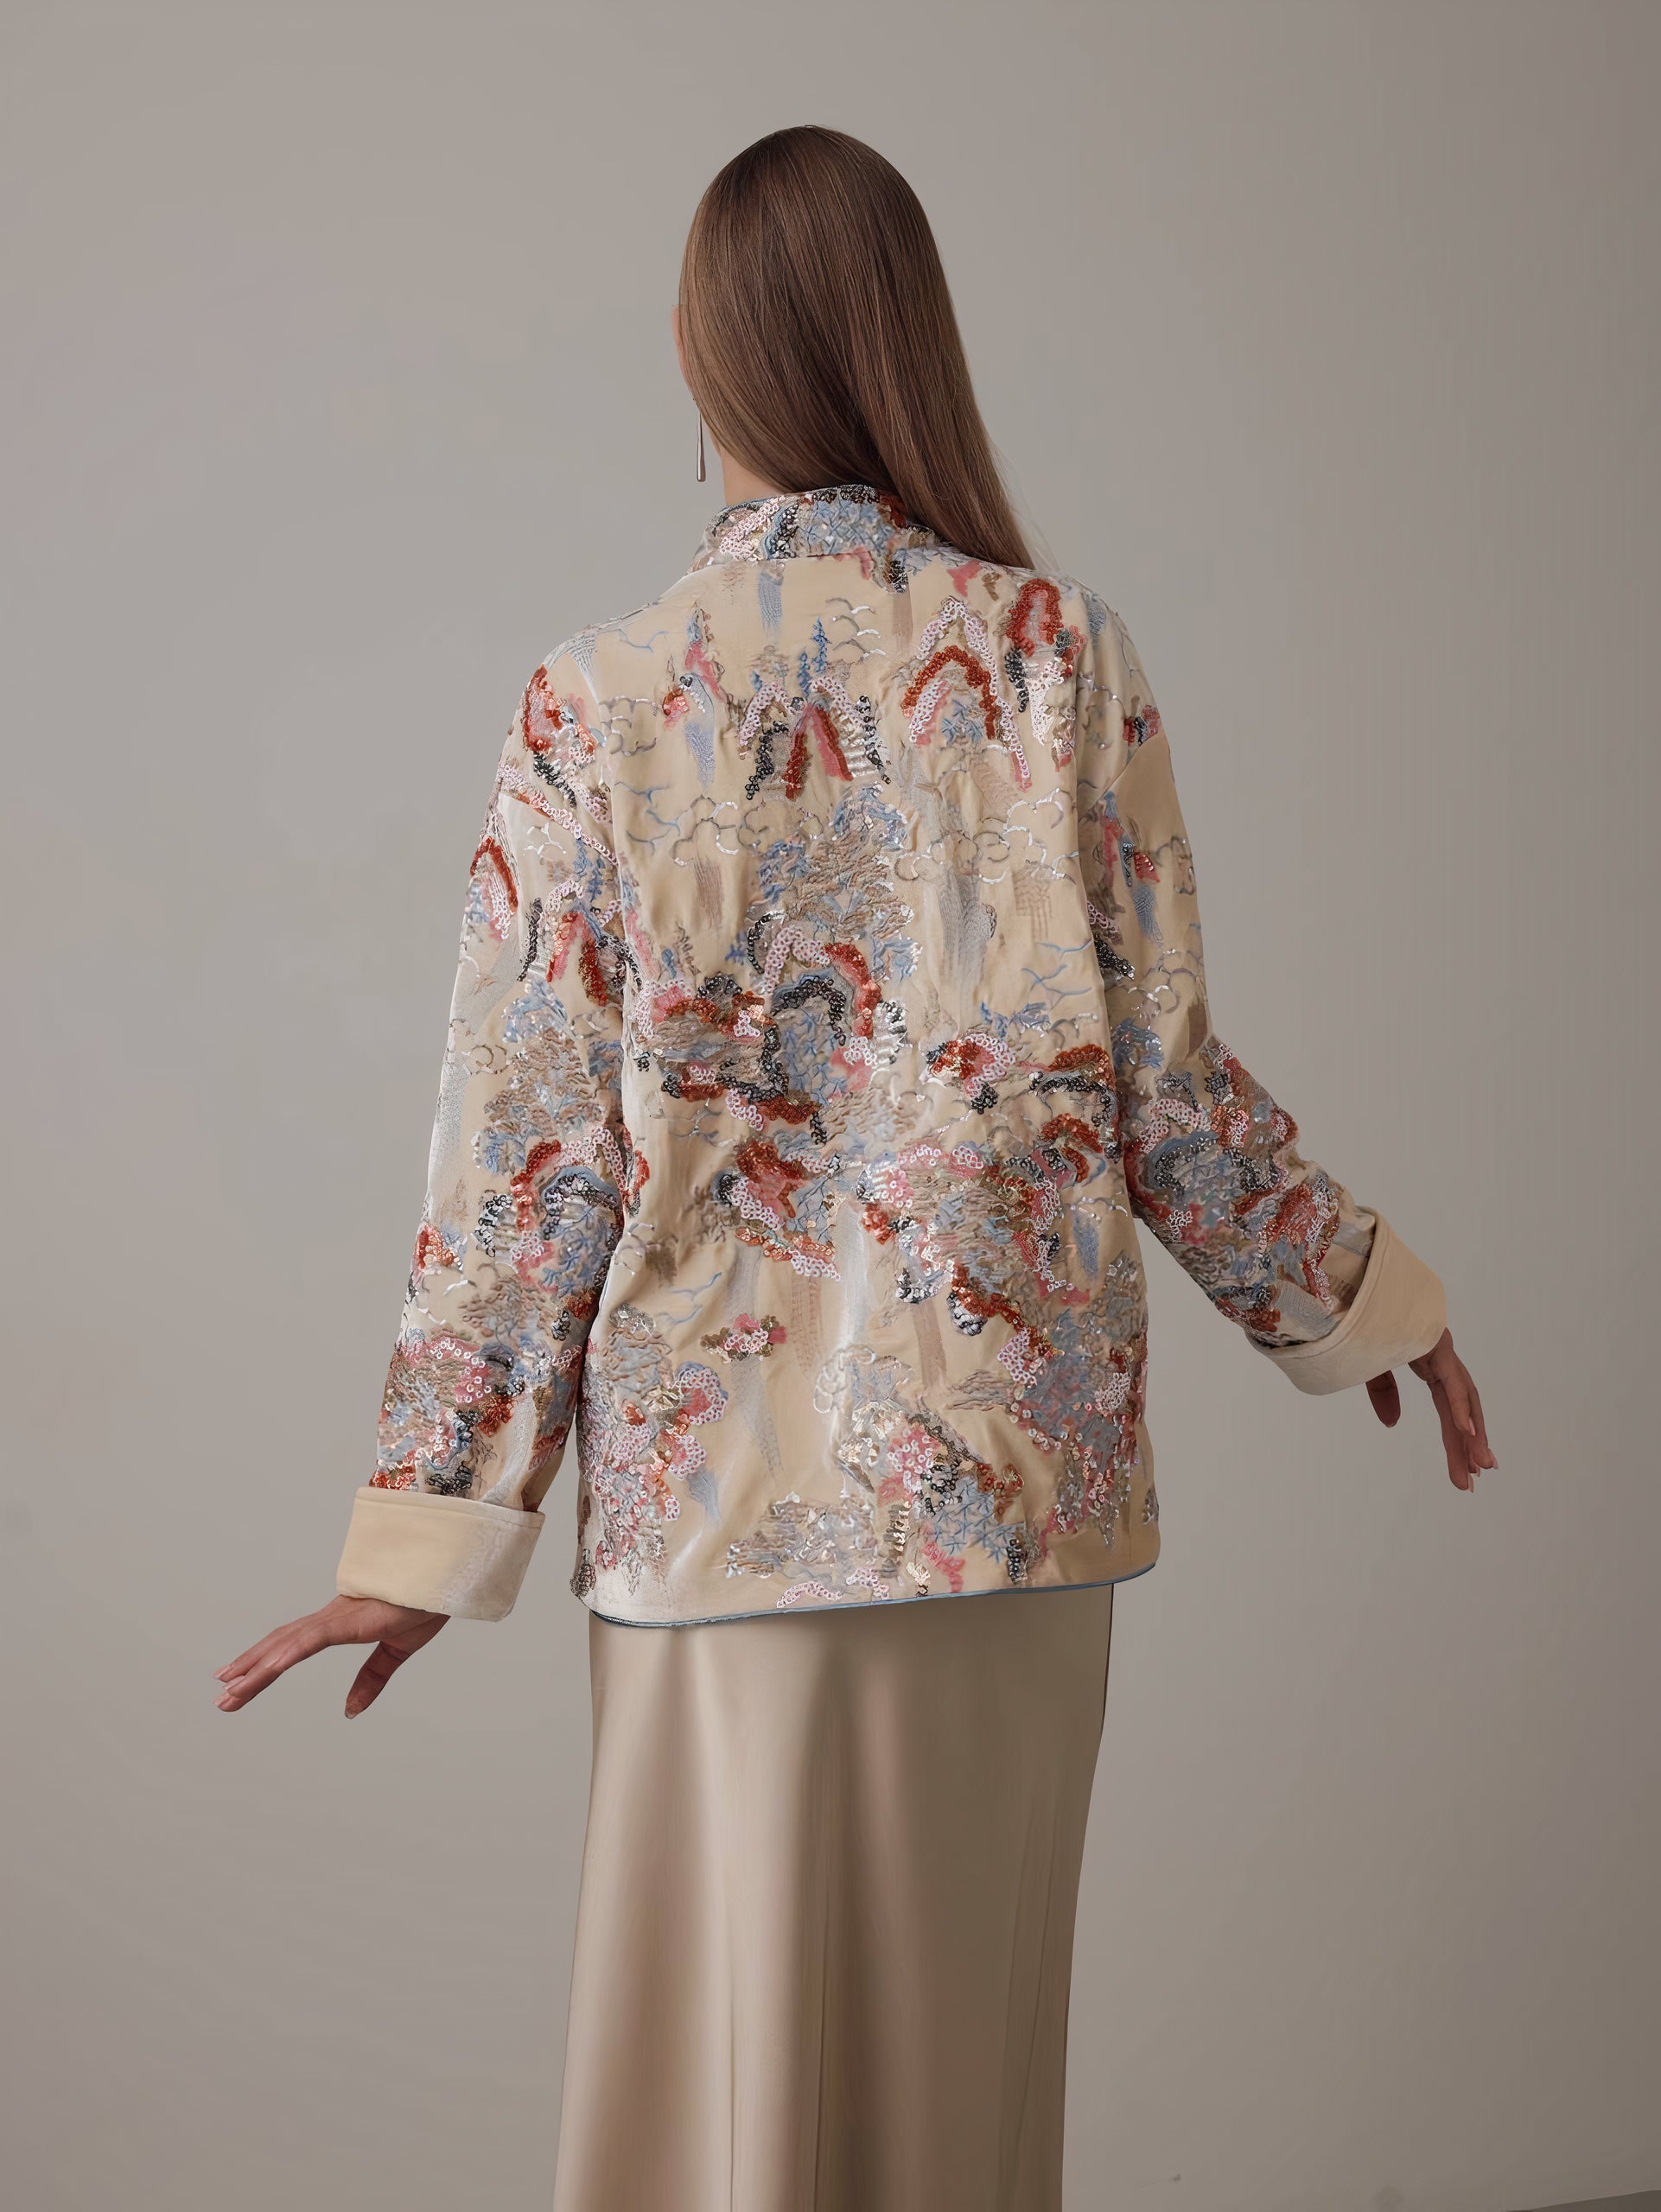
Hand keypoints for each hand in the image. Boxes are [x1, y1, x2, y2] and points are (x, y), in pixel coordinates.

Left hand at [214, 1595, 447, 1716]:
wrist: (444, 1577)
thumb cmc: (424, 1602)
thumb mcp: (396, 1651)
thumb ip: (371, 1678)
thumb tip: (349, 1711)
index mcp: (340, 1624)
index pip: (292, 1646)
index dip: (262, 1662)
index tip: (236, 1681)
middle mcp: (331, 1618)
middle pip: (280, 1645)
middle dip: (248, 1669)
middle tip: (221, 1696)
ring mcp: (338, 1616)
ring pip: (288, 1643)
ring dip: (257, 1667)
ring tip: (229, 1690)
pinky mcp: (350, 1619)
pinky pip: (313, 1638)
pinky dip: (288, 1653)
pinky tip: (268, 1669)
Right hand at [1367, 1327, 1495, 1490]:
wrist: (1343, 1287)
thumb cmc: (1353, 1318)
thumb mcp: (1366, 1366)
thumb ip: (1383, 1393)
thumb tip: (1393, 1424)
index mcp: (1425, 1360)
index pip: (1447, 1406)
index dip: (1457, 1438)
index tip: (1466, 1471)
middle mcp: (1439, 1355)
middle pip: (1461, 1407)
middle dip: (1469, 1444)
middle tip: (1476, 1478)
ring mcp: (1438, 1346)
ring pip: (1464, 1397)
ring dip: (1472, 1433)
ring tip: (1480, 1466)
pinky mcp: (1433, 1342)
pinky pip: (1450, 1380)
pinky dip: (1460, 1406)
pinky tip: (1468, 1431)